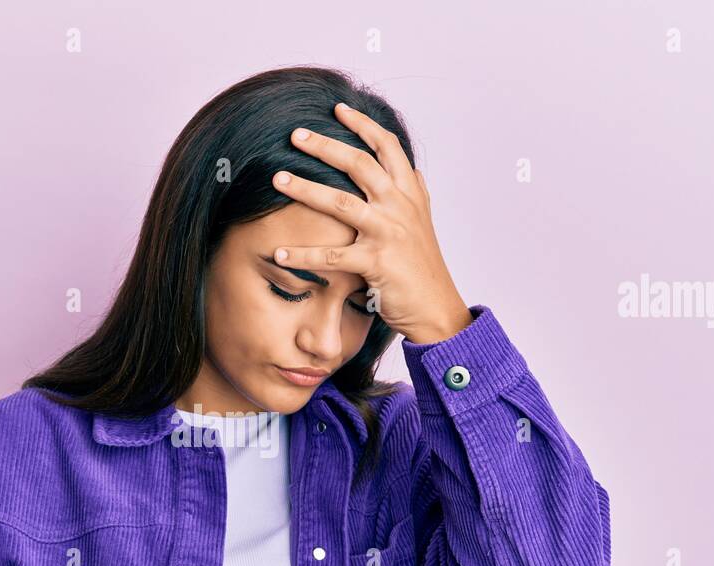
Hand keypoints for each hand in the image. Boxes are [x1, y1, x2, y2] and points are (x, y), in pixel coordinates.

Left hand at [270, 101, 472, 344]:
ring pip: (341, 202)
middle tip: (295, 134)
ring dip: (305, 188)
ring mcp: (388, 233)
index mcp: (410, 194)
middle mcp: (400, 207)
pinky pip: (331, 256)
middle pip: (359, 164)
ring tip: (277, 178)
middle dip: (325, 146)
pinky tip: (278, 253)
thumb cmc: (423, 267)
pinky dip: (302, 254)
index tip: (338, 109)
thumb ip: (416, 195)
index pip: (387, 147)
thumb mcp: (424, 223)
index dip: (363, 125)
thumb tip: (413, 171)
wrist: (436, 308)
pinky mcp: (375, 263)